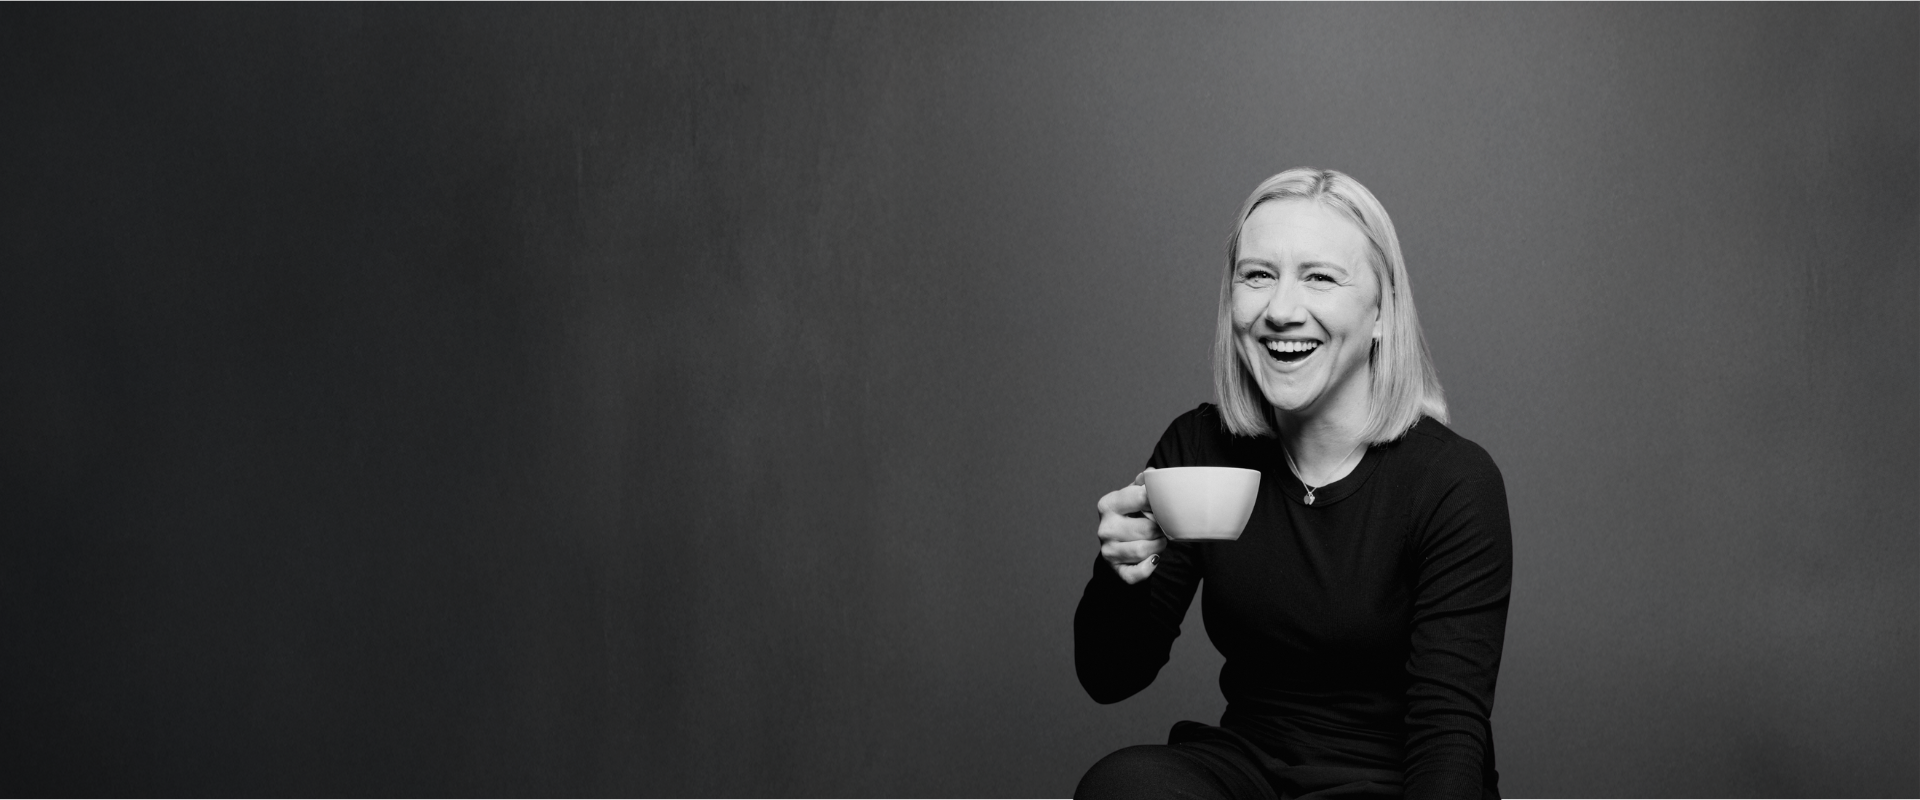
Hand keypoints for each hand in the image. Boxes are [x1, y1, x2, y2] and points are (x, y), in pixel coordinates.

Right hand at [1095, 468, 1165, 583]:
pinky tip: (1153, 559)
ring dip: (1159, 546)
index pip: (1142, 498)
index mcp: (1108, 504)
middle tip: (1162, 526)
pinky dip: (1150, 567)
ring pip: (1145, 550)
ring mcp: (1108, 551)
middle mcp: (1104, 528)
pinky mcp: (1116, 569)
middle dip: (1161, 528)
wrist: (1120, 543)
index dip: (1159, 501)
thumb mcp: (1134, 495)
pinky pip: (1137, 573)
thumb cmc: (1131, 515)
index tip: (1163, 504)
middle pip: (1148, 528)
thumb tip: (1151, 474)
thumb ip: (1143, 483)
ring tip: (1158, 540)